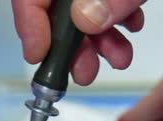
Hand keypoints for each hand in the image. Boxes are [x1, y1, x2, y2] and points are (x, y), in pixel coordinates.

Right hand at [12, 0, 145, 84]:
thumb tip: (86, 19)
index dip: (30, 28)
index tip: (39, 58)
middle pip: (55, 12)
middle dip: (72, 48)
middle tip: (85, 73)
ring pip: (81, 13)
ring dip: (100, 42)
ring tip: (119, 58)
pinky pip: (104, 3)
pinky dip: (117, 22)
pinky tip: (131, 29)